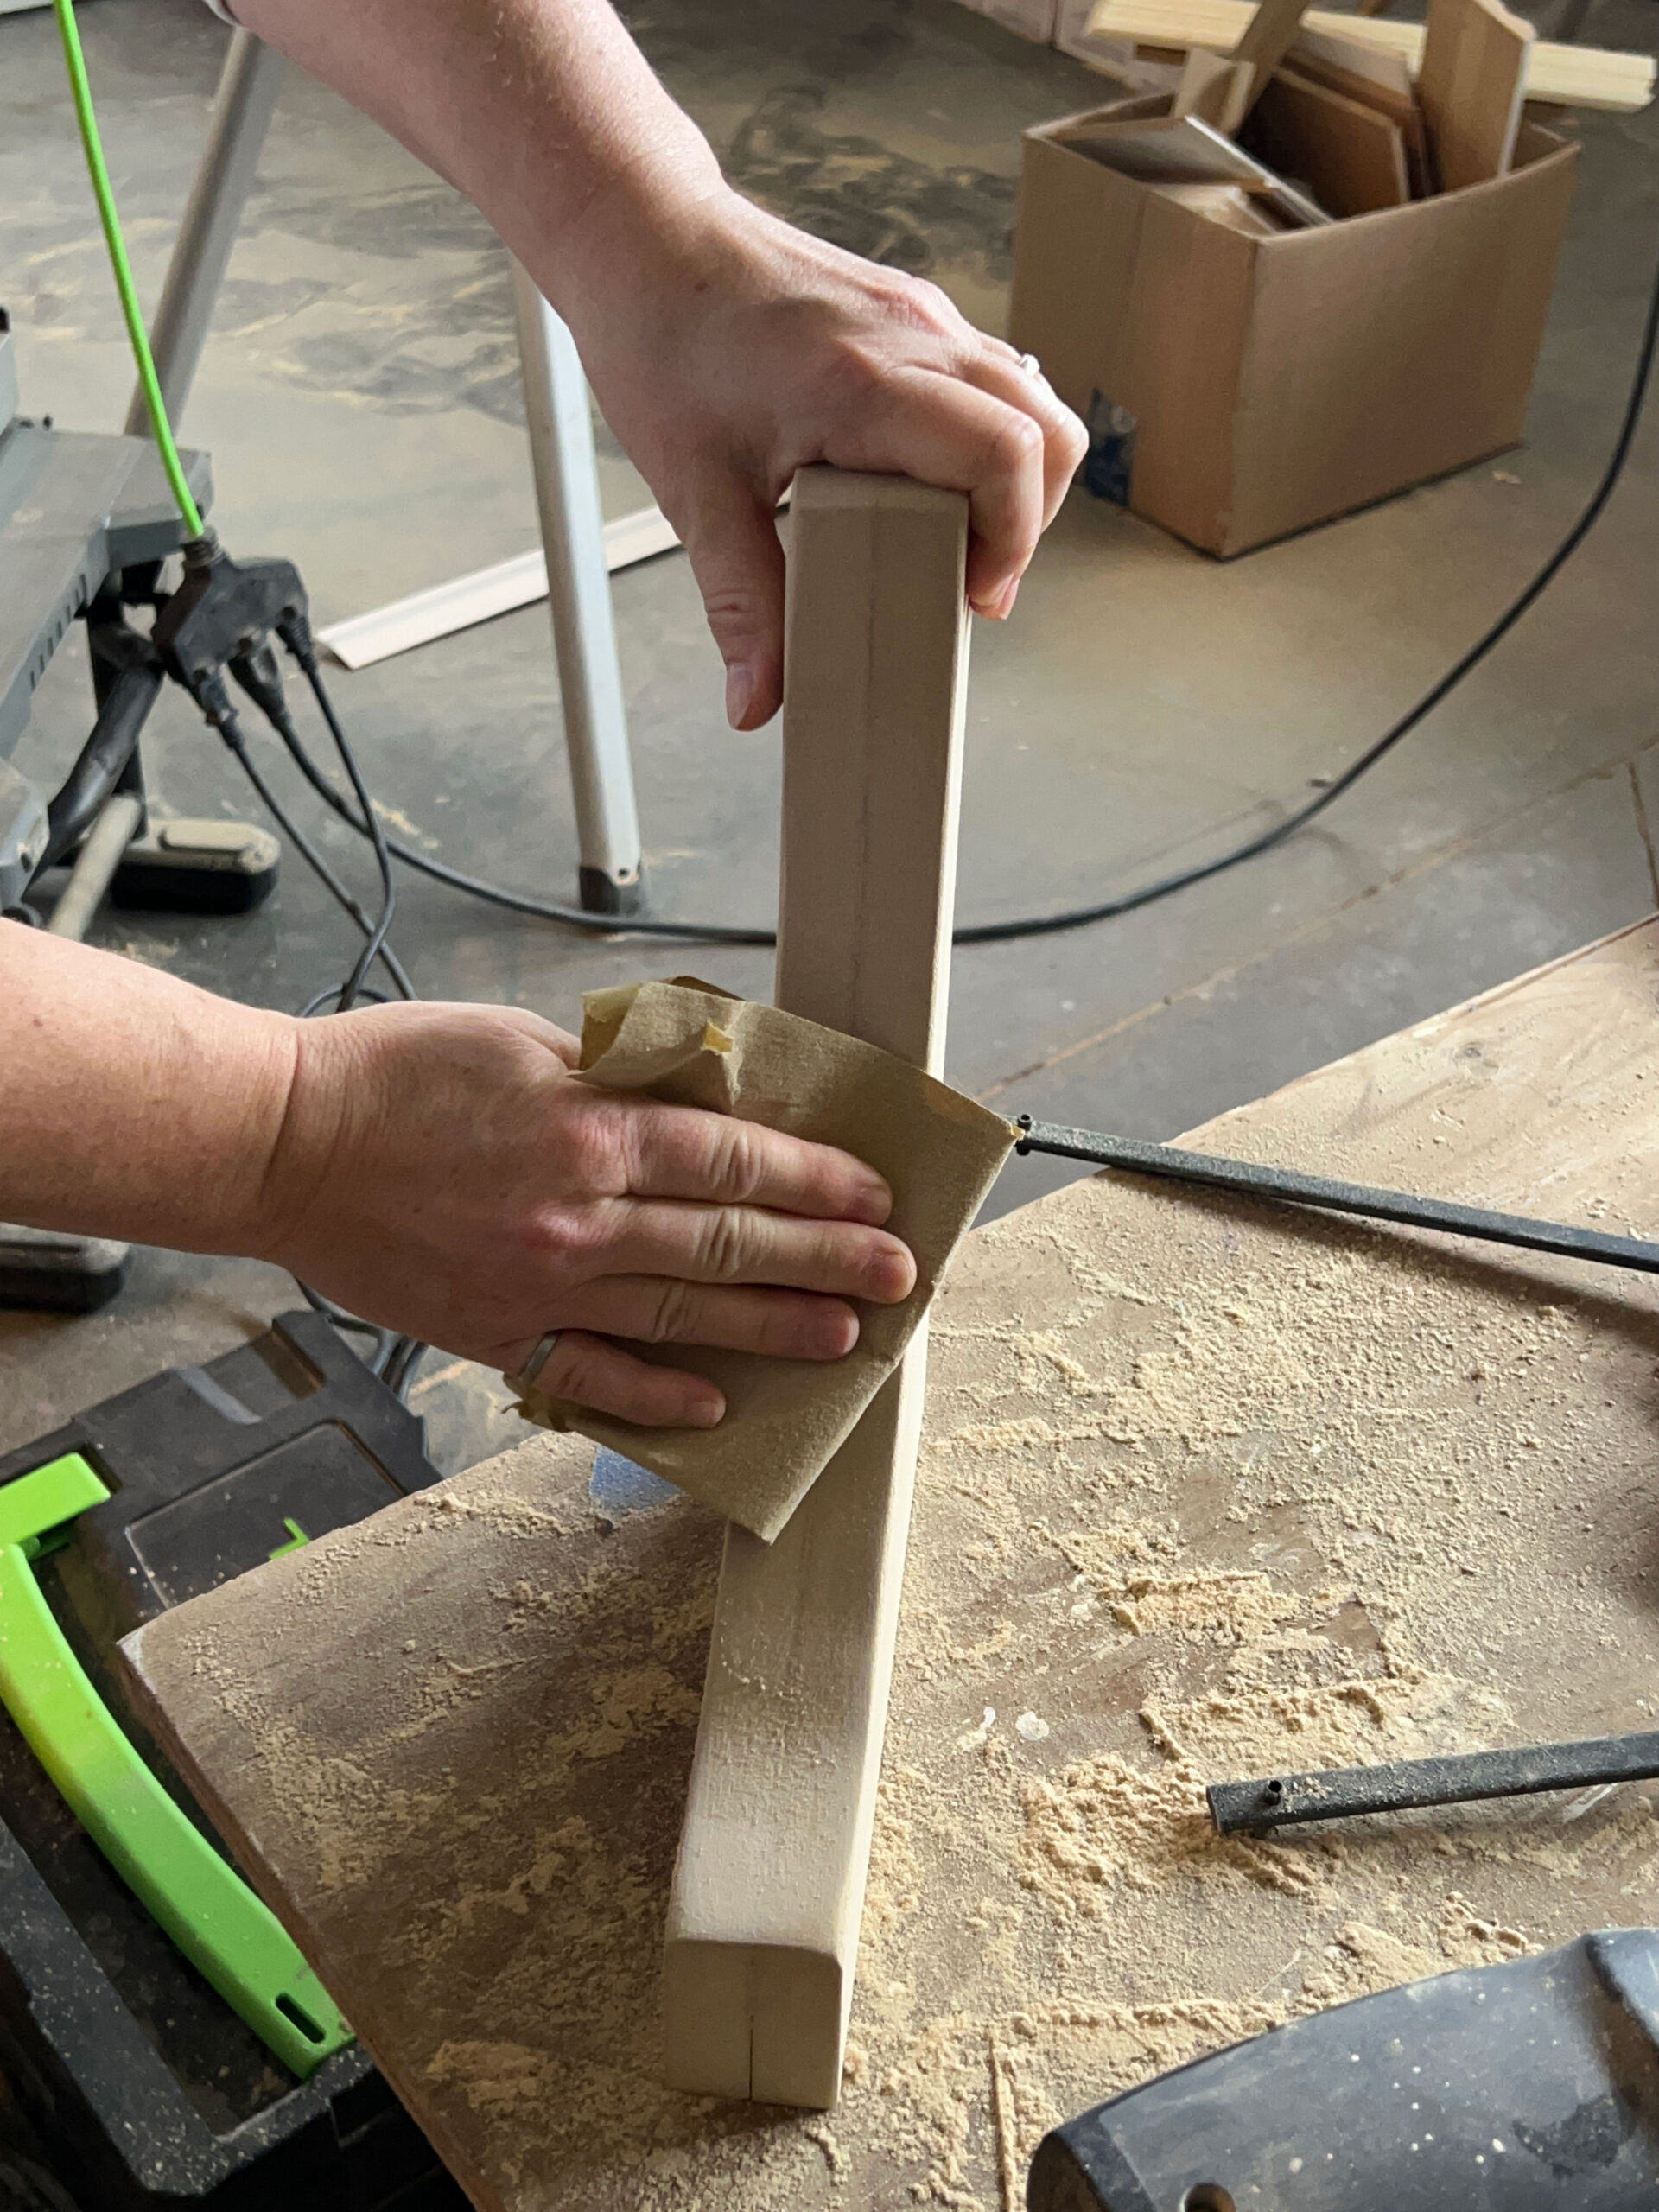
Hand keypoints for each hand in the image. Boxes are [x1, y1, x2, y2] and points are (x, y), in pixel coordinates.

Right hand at [256, 1000, 915, 1427]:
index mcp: (589, 1129)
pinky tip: (715, 1406)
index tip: (873, 1191)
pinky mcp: (496, 1332)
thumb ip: (615, 1075)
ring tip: (842, 1338)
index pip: (734, 1156)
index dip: (816, 1176)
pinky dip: (657, 1394)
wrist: (282, 1145)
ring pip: (682, 1313)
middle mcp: (578, 1215)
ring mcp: (540, 1284)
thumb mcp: (521, 1039)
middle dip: (827, 1257)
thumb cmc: (393, 1075)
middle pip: (729, 1241)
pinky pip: (592, 1375)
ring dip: (771, 1328)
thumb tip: (702, 1092)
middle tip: (897, 1272)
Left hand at [563, 189, 1087, 730]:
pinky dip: (984, 440)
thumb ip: (740, 601)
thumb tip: (758, 699)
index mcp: (866, 380)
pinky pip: (989, 379)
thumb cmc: (663, 340)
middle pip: (1048, 429)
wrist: (644, 235)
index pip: (1007, 453)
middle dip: (1028, 521)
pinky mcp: (913, 312)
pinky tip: (922, 483)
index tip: (971, 595)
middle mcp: (914, 335)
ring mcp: (922, 316)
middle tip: (968, 578)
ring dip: (1014, 480)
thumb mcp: (696, 491)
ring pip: (1029, 398)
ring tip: (950, 538)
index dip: (1013, 541)